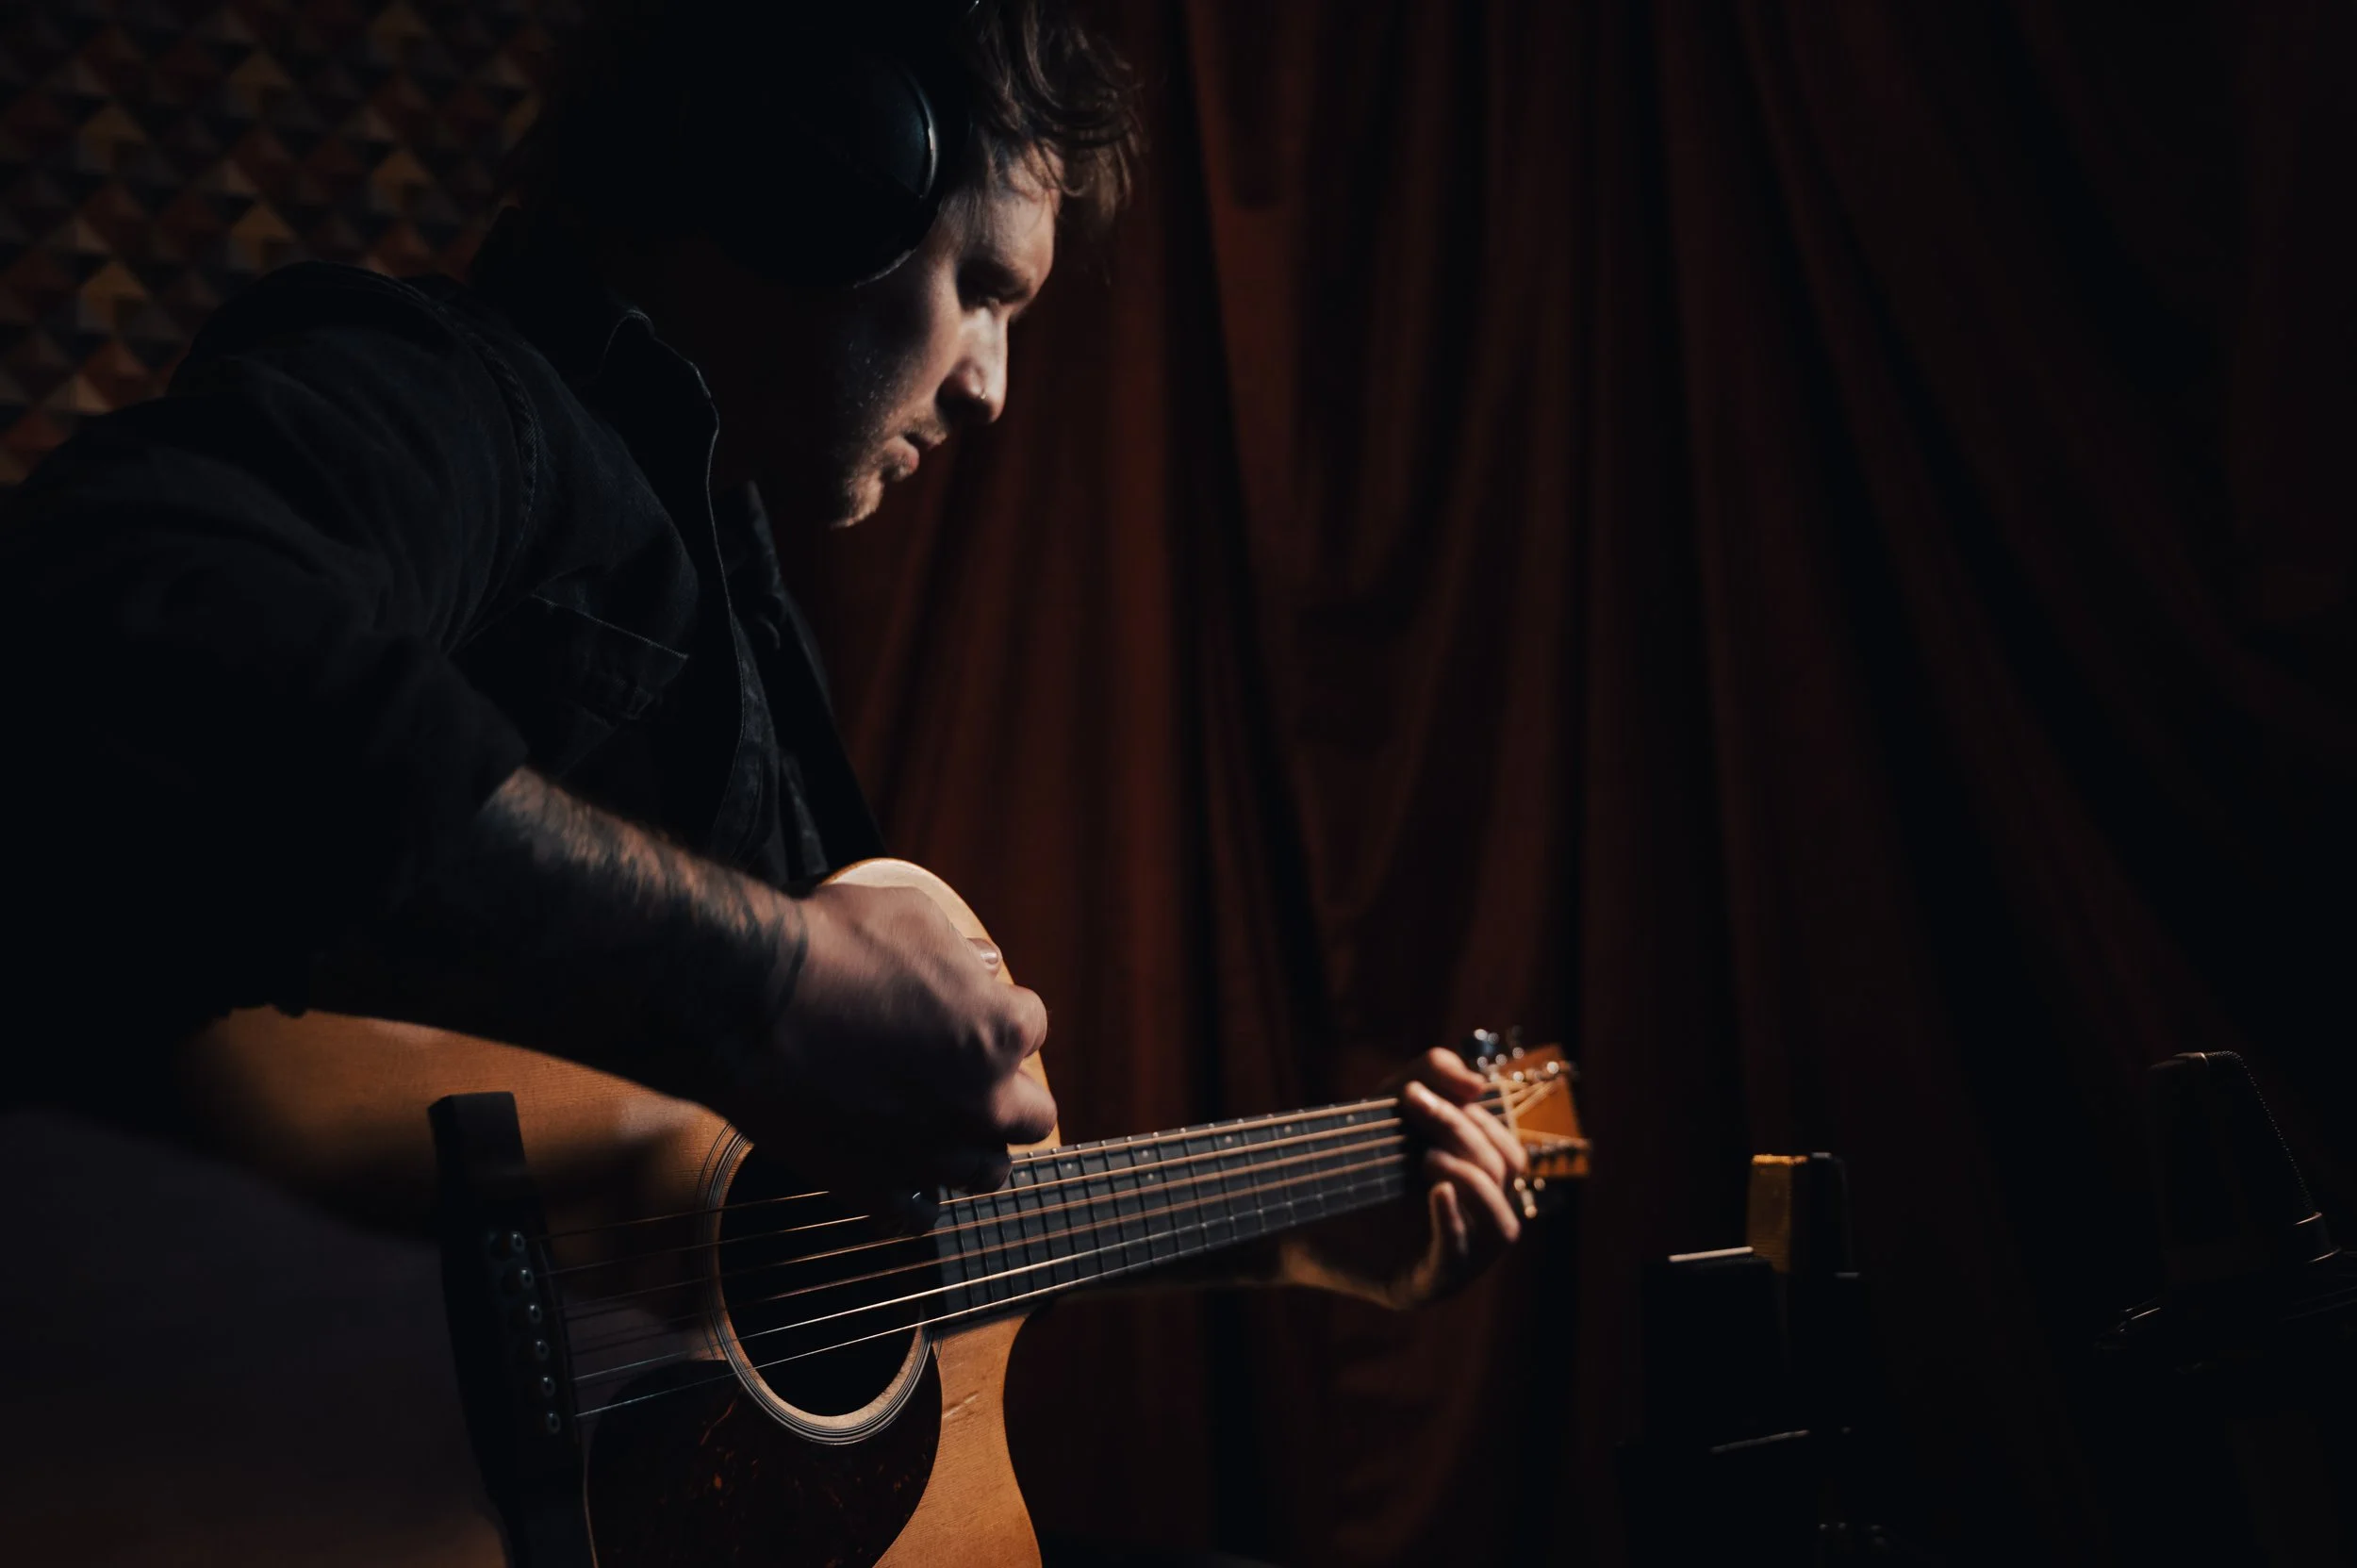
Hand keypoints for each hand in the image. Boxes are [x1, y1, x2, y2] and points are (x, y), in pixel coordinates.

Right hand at [704, 882, 1054, 1213]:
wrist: (747, 1002)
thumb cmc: (829, 946)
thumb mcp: (911, 915)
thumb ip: (958, 947)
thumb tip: (982, 965)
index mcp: (999, 1030)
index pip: (1031, 1025)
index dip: (999, 1009)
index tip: (966, 1004)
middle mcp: (980, 1101)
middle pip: (1033, 1116)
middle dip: (1010, 1092)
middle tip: (973, 1075)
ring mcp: (930, 1152)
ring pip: (986, 1172)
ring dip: (972, 1148)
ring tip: (942, 1128)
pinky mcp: (875, 1187)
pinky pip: (916, 1215)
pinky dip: (911, 1196)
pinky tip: (895, 1171)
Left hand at [1278, 1048, 1526, 1308]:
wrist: (1284, 1202)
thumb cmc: (1345, 1155)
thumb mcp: (1391, 1105)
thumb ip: (1433, 1074)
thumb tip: (1479, 1083)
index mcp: (1477, 1188)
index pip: (1507, 1153)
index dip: (1476, 1117)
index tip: (1416, 1092)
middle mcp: (1474, 1226)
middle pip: (1505, 1179)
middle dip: (1465, 1135)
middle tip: (1415, 1109)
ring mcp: (1453, 1263)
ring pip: (1502, 1226)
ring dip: (1473, 1180)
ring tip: (1426, 1157)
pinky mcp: (1420, 1287)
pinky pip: (1456, 1260)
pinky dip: (1453, 1224)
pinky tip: (1437, 1192)